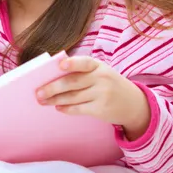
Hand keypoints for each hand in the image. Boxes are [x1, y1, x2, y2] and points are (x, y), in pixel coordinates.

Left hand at [36, 56, 150, 140]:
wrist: (134, 103)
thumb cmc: (108, 83)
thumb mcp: (100, 72)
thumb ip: (80, 72)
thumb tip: (52, 76)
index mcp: (98, 66)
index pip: (85, 62)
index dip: (73, 63)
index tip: (60, 65)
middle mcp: (101, 78)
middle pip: (73, 82)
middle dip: (53, 87)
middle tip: (38, 92)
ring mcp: (103, 94)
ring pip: (73, 97)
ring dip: (56, 99)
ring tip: (43, 101)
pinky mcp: (102, 109)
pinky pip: (80, 109)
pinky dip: (67, 108)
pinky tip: (58, 107)